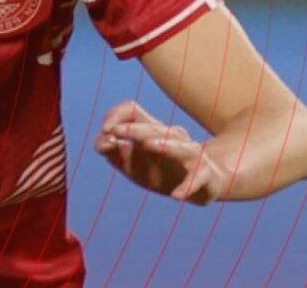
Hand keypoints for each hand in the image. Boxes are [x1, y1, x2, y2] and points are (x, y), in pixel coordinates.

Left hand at [93, 99, 230, 204]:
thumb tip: (100, 143)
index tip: (105, 130)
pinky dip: (188, 186)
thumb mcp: (133, 165)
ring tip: (147, 145)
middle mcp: (174, 137)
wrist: (206, 185)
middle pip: (154, 127)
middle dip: (134, 129)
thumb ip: (113, 153)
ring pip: (181, 145)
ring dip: (164, 144)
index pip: (133, 110)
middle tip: (115, 132)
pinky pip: (199, 177)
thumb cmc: (164, 172)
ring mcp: (193, 154)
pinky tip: (176, 196)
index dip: (117, 115)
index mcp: (153, 131)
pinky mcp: (207, 174)